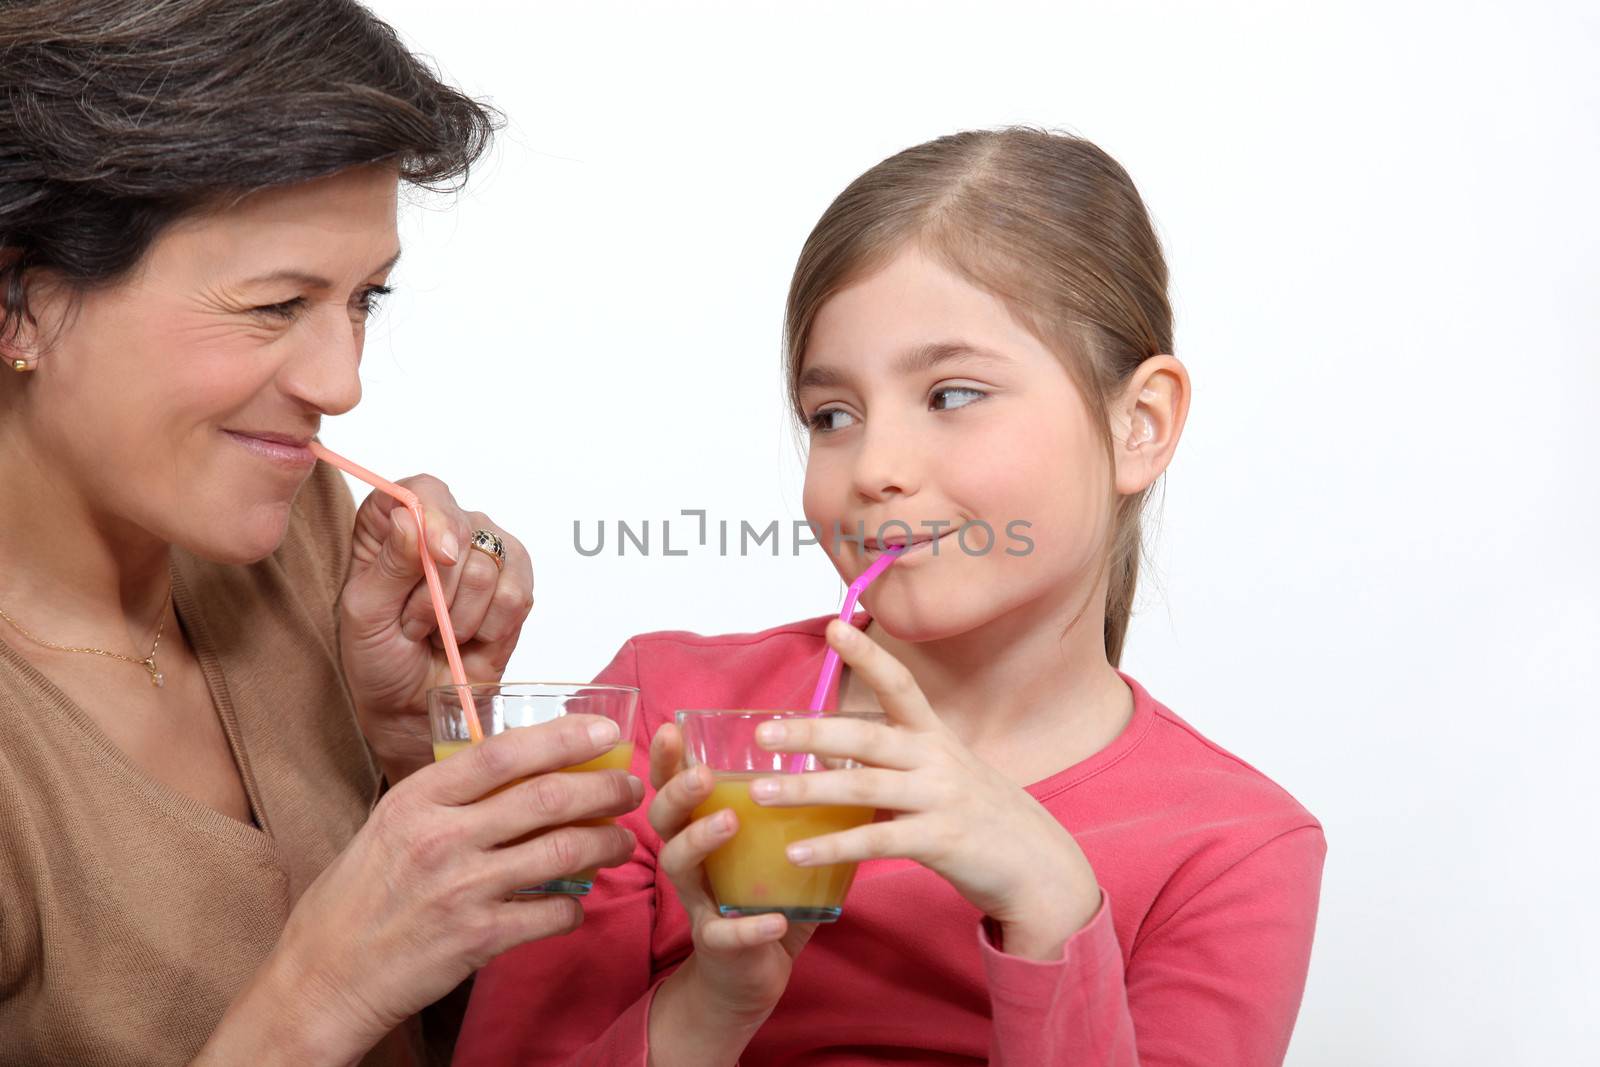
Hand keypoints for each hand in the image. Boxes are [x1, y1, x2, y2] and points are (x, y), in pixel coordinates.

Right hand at [203, 714, 641, 1064]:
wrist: (322, 976)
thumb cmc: (356, 898)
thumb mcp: (390, 824)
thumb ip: (447, 796)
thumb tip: (517, 769)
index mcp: (416, 800)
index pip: (503, 754)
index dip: (564, 737)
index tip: (606, 732)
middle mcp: (441, 838)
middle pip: (546, 799)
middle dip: (603, 789)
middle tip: (630, 787)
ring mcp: (461, 889)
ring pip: (562, 853)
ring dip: (605, 843)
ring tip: (622, 839)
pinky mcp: (477, 939)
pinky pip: (552, 914)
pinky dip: (576, 906)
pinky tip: (578, 902)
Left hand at [337, 475, 533, 780]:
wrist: (413, 706)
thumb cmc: (379, 657)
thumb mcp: (364, 612)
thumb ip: (389, 563)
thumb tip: (410, 518)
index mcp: (392, 522)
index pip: (422, 491)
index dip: (433, 517)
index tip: (436, 555)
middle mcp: (443, 528)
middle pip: (460, 529)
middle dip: (435, 590)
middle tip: (413, 622)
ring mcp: (485, 552)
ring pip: (485, 569)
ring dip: (457, 617)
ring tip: (438, 632)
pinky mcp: (517, 582)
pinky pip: (515, 596)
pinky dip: (487, 628)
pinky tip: (469, 637)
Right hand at [644, 722, 817, 1065]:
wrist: (749, 976)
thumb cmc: (763, 896)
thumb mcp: (775, 847)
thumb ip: (797, 807)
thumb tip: (841, 755)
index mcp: (700, 830)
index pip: (674, 786)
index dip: (667, 759)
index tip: (672, 729)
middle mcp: (690, 861)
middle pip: (664, 818)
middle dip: (678, 792)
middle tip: (703, 774)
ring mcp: (698, 903)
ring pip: (679, 865)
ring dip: (700, 841)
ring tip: (729, 822)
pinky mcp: (717, 945)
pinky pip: (724, 934)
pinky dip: (748, 927)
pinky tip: (774, 919)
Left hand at [750, 619, 1101, 959]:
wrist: (1041, 867)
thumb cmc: (981, 817)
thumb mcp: (943, 775)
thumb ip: (894, 760)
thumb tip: (832, 749)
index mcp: (934, 736)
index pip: (900, 684)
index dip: (868, 656)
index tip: (834, 627)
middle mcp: (936, 759)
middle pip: (866, 737)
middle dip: (810, 732)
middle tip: (761, 733)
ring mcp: (939, 799)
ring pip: (863, 786)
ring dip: (807, 789)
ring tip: (761, 792)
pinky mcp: (940, 841)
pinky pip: (877, 841)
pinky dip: (834, 846)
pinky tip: (796, 851)